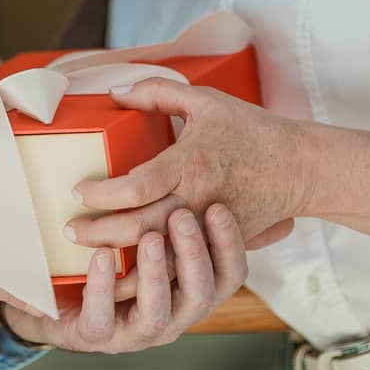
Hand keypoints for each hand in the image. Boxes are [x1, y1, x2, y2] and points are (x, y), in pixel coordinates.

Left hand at [0, 204, 246, 352]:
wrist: (60, 299)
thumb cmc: (111, 260)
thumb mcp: (146, 232)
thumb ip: (167, 213)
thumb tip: (188, 155)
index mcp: (190, 290)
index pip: (229, 275)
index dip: (229, 245)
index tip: (218, 208)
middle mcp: (172, 316)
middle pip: (201, 295)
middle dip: (194, 255)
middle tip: (182, 217)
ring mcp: (136, 332)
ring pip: (158, 312)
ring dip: (155, 273)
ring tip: (149, 238)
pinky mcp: (98, 336)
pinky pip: (102, 316)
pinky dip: (103, 285)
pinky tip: (101, 255)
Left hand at [67, 80, 309, 253]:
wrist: (299, 167)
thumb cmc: (251, 130)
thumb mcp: (205, 100)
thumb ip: (157, 92)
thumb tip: (115, 90)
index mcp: (190, 163)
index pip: (135, 187)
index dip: (101, 193)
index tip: (76, 191)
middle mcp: (198, 199)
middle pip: (139, 229)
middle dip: (99, 234)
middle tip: (69, 231)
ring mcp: (209, 227)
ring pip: (158, 257)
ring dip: (122, 263)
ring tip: (87, 261)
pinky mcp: (219, 243)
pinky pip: (180, 266)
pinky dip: (152, 275)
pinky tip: (127, 278)